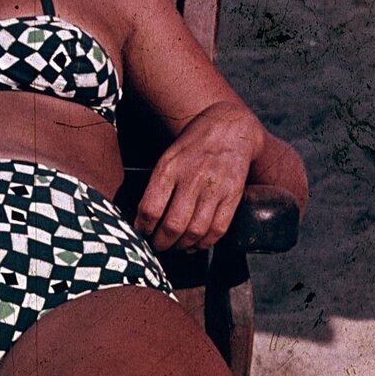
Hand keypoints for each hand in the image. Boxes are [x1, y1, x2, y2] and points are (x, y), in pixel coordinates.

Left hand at [134, 102, 264, 251]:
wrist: (229, 129)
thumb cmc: (192, 147)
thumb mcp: (168, 158)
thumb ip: (157, 186)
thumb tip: (145, 219)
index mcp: (170, 168)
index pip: (151, 208)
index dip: (143, 228)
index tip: (141, 233)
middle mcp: (192, 179)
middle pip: (173, 225)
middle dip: (161, 243)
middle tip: (157, 246)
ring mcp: (214, 188)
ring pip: (195, 231)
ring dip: (182, 246)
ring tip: (175, 246)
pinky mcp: (233, 196)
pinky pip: (218, 229)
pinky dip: (204, 243)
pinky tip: (195, 244)